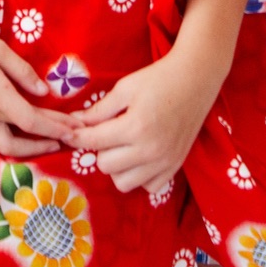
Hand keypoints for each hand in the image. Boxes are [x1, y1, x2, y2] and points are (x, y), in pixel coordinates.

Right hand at [0, 13, 71, 158]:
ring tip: (41, 142)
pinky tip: (5, 138)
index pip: (32, 121)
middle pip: (18, 142)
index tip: (73, 129)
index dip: (55, 128)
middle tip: (65, 137)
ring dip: (22, 150)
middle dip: (45, 142)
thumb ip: (22, 71)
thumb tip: (43, 91)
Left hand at [69, 53, 208, 195]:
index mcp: (134, 127)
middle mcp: (149, 150)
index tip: (69, 133)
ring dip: (117, 167)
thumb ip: (99, 110)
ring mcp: (164, 162)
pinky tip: (139, 157)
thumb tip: (75, 123)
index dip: (77, 136)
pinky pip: (147, 187)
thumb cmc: (158, 79)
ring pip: (123, 183)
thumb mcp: (125, 88)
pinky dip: (139, 176)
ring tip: (122, 146)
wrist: (195, 80)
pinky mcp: (175, 167)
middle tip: (106, 132)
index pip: (94, 142)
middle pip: (105, 166)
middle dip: (100, 149)